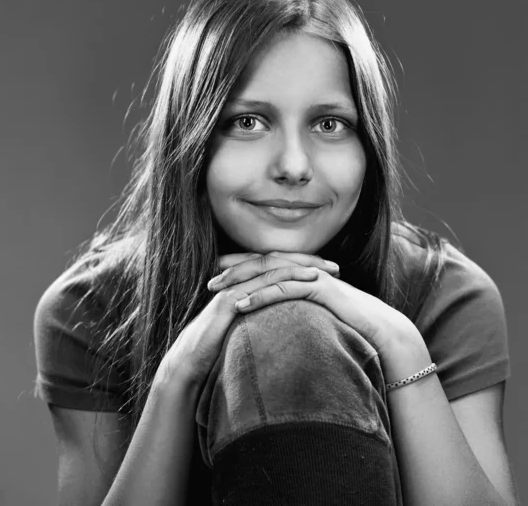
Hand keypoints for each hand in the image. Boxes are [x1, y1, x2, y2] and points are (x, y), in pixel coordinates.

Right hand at [155, 252, 339, 388]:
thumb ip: (263, 321)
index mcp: (245, 285)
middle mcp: (240, 281)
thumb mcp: (246, 330)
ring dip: (300, 267)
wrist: (190, 362)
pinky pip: (260, 284)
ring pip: (271, 268)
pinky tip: (303, 282)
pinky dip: (283, 280)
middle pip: (278, 261)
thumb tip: (286, 327)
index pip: (278, 268)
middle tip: (335, 266)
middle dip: (308, 261)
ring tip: (325, 271)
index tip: (330, 272)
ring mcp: (234, 287)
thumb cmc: (218, 348)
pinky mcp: (229, 299)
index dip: (304, 267)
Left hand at [209, 250, 414, 359]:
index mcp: (304, 272)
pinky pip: (284, 289)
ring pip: (269, 272)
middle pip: (263, 263)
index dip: (241, 265)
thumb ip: (297, 308)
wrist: (381, 329)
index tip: (217, 273)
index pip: (266, 264)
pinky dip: (260, 296)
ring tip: (217, 292)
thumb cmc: (349, 323)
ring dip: (241, 281)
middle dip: (234, 270)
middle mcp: (306, 268)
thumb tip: (277, 317)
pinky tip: (241, 306)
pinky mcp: (320, 288)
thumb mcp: (317, 313)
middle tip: (210, 281)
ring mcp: (313, 275)